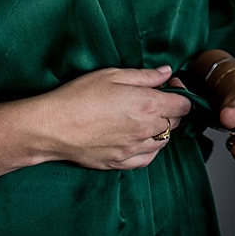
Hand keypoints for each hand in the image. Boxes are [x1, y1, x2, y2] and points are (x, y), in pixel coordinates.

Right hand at [27, 65, 194, 169]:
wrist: (51, 127)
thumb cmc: (78, 97)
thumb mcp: (113, 75)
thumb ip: (145, 76)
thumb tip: (166, 73)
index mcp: (147, 105)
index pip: (183, 105)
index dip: (181, 93)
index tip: (171, 86)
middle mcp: (145, 129)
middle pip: (174, 122)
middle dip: (170, 110)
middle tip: (154, 99)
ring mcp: (133, 149)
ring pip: (162, 141)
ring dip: (160, 130)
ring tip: (144, 118)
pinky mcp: (119, 162)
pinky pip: (146, 159)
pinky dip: (149, 149)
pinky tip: (138, 139)